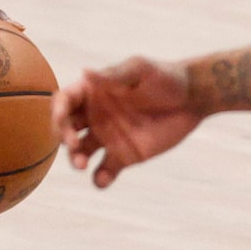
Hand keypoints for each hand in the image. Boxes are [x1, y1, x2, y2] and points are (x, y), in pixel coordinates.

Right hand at [53, 56, 200, 188]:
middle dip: (63, 137)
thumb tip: (85, 72)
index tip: (61, 119)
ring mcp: (107, 138)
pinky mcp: (123, 157)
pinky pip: (103, 172)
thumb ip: (114, 75)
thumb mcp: (140, 70)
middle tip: (74, 145)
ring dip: (74, 160)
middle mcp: (95, 116)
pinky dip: (98, 179)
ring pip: (79, 153)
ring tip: (82, 164)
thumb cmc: (165, 78)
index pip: (64, 101)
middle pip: (66, 128)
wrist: (193, 99)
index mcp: (93, 92)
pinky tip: (103, 179)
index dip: (57, 110)